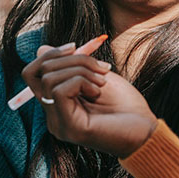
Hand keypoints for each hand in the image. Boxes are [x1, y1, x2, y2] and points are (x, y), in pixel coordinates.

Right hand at [21, 44, 157, 157]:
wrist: (146, 131)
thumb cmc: (125, 106)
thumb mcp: (95, 76)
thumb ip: (70, 65)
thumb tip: (41, 49)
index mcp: (58, 105)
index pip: (32, 74)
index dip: (50, 54)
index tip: (76, 46)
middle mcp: (53, 117)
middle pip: (40, 72)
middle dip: (71, 59)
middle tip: (101, 68)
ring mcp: (59, 124)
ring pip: (49, 79)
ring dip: (80, 70)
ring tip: (102, 81)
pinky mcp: (69, 128)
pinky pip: (60, 91)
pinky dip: (81, 81)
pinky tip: (98, 92)